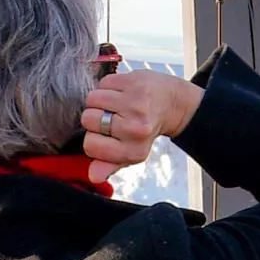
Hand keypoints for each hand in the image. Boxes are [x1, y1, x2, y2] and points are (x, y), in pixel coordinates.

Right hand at [79, 71, 203, 182]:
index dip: (92, 138)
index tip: (105, 135)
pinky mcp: (134, 82)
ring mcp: (135, 103)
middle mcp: (136, 128)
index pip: (90, 146)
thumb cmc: (146, 129)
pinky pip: (102, 83)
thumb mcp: (131, 153)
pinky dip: (108, 87)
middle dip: (94, 117)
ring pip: (92, 99)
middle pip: (87, 120)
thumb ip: (109, 165)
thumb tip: (93, 176)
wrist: (172, 103)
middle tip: (112, 117)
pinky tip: (121, 93)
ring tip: (115, 105)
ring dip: (99, 101)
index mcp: (134, 150)